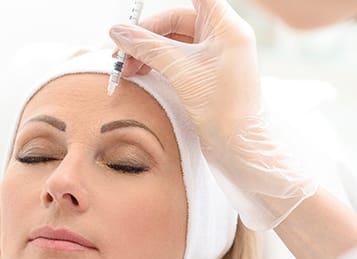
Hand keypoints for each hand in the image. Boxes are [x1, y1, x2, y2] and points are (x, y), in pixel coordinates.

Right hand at [109, 0, 317, 230]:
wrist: (239, 147)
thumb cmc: (221, 108)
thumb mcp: (180, 71)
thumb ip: (147, 47)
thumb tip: (117, 31)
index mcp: (226, 26)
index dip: (166, 4)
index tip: (142, 8)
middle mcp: (224, 36)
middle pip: (177, 19)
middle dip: (146, 33)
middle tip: (120, 51)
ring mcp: (217, 54)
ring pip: (175, 40)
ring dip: (148, 50)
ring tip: (126, 68)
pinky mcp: (209, 73)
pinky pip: (179, 58)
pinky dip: (158, 63)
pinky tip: (140, 73)